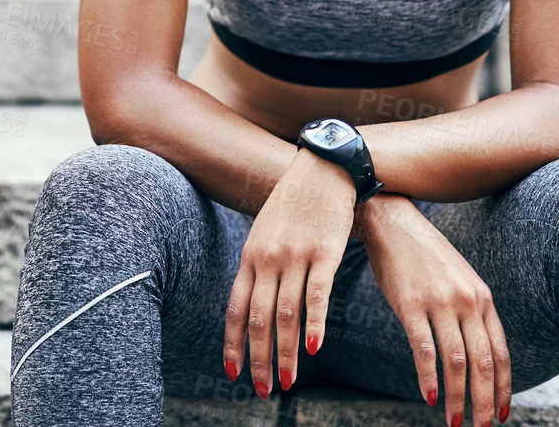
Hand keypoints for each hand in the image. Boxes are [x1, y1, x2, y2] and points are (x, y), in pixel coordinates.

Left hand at [223, 147, 355, 398]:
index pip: (235, 309)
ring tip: (287, 382)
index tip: (233, 373)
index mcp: (250, 256)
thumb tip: (250, 302)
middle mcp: (268, 259)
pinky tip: (314, 347)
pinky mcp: (325, 252)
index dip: (233, 344)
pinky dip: (315, 323)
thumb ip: (257, 266)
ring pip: (286, 313)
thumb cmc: (293, 203)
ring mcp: (296, 256)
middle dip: (259, 359)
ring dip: (286, 352)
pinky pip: (318, 294)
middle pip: (258, 318)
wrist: (323, 168)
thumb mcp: (264, 232)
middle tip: (263, 390)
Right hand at [359, 197, 511, 425]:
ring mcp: (439, 302)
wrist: (392, 223)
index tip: (501, 412)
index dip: (503, 387)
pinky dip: (428, 376)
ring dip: (458, 397)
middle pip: (482, 362)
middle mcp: (467, 301)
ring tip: (455, 421)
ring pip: (456, 360)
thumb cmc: (423, 256)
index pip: (500, 352)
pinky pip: (424, 348)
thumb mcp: (459, 280)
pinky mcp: (410, 304)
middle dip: (484, 400)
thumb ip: (470, 311)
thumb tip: (476, 351)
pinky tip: (430, 396)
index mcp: (482, 298)